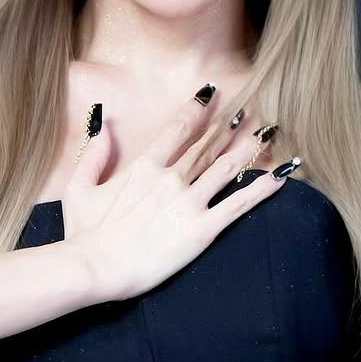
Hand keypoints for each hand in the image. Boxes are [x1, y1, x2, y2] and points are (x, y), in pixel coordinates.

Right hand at [61, 83, 287, 301]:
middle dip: (228, 126)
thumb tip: (102, 125)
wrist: (95, 266)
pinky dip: (261, 189)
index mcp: (144, 166)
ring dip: (248, 148)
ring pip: (227, 168)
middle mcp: (171, 177)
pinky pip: (239, 204)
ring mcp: (189, 202)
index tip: (211, 95)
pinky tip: (280, 177)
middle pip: (206, 145)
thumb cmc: (84, 233)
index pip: (178, 130)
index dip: (196, 110)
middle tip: (247, 110)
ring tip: (266, 134)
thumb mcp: (80, 188)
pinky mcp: (202, 229)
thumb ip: (94, 154)